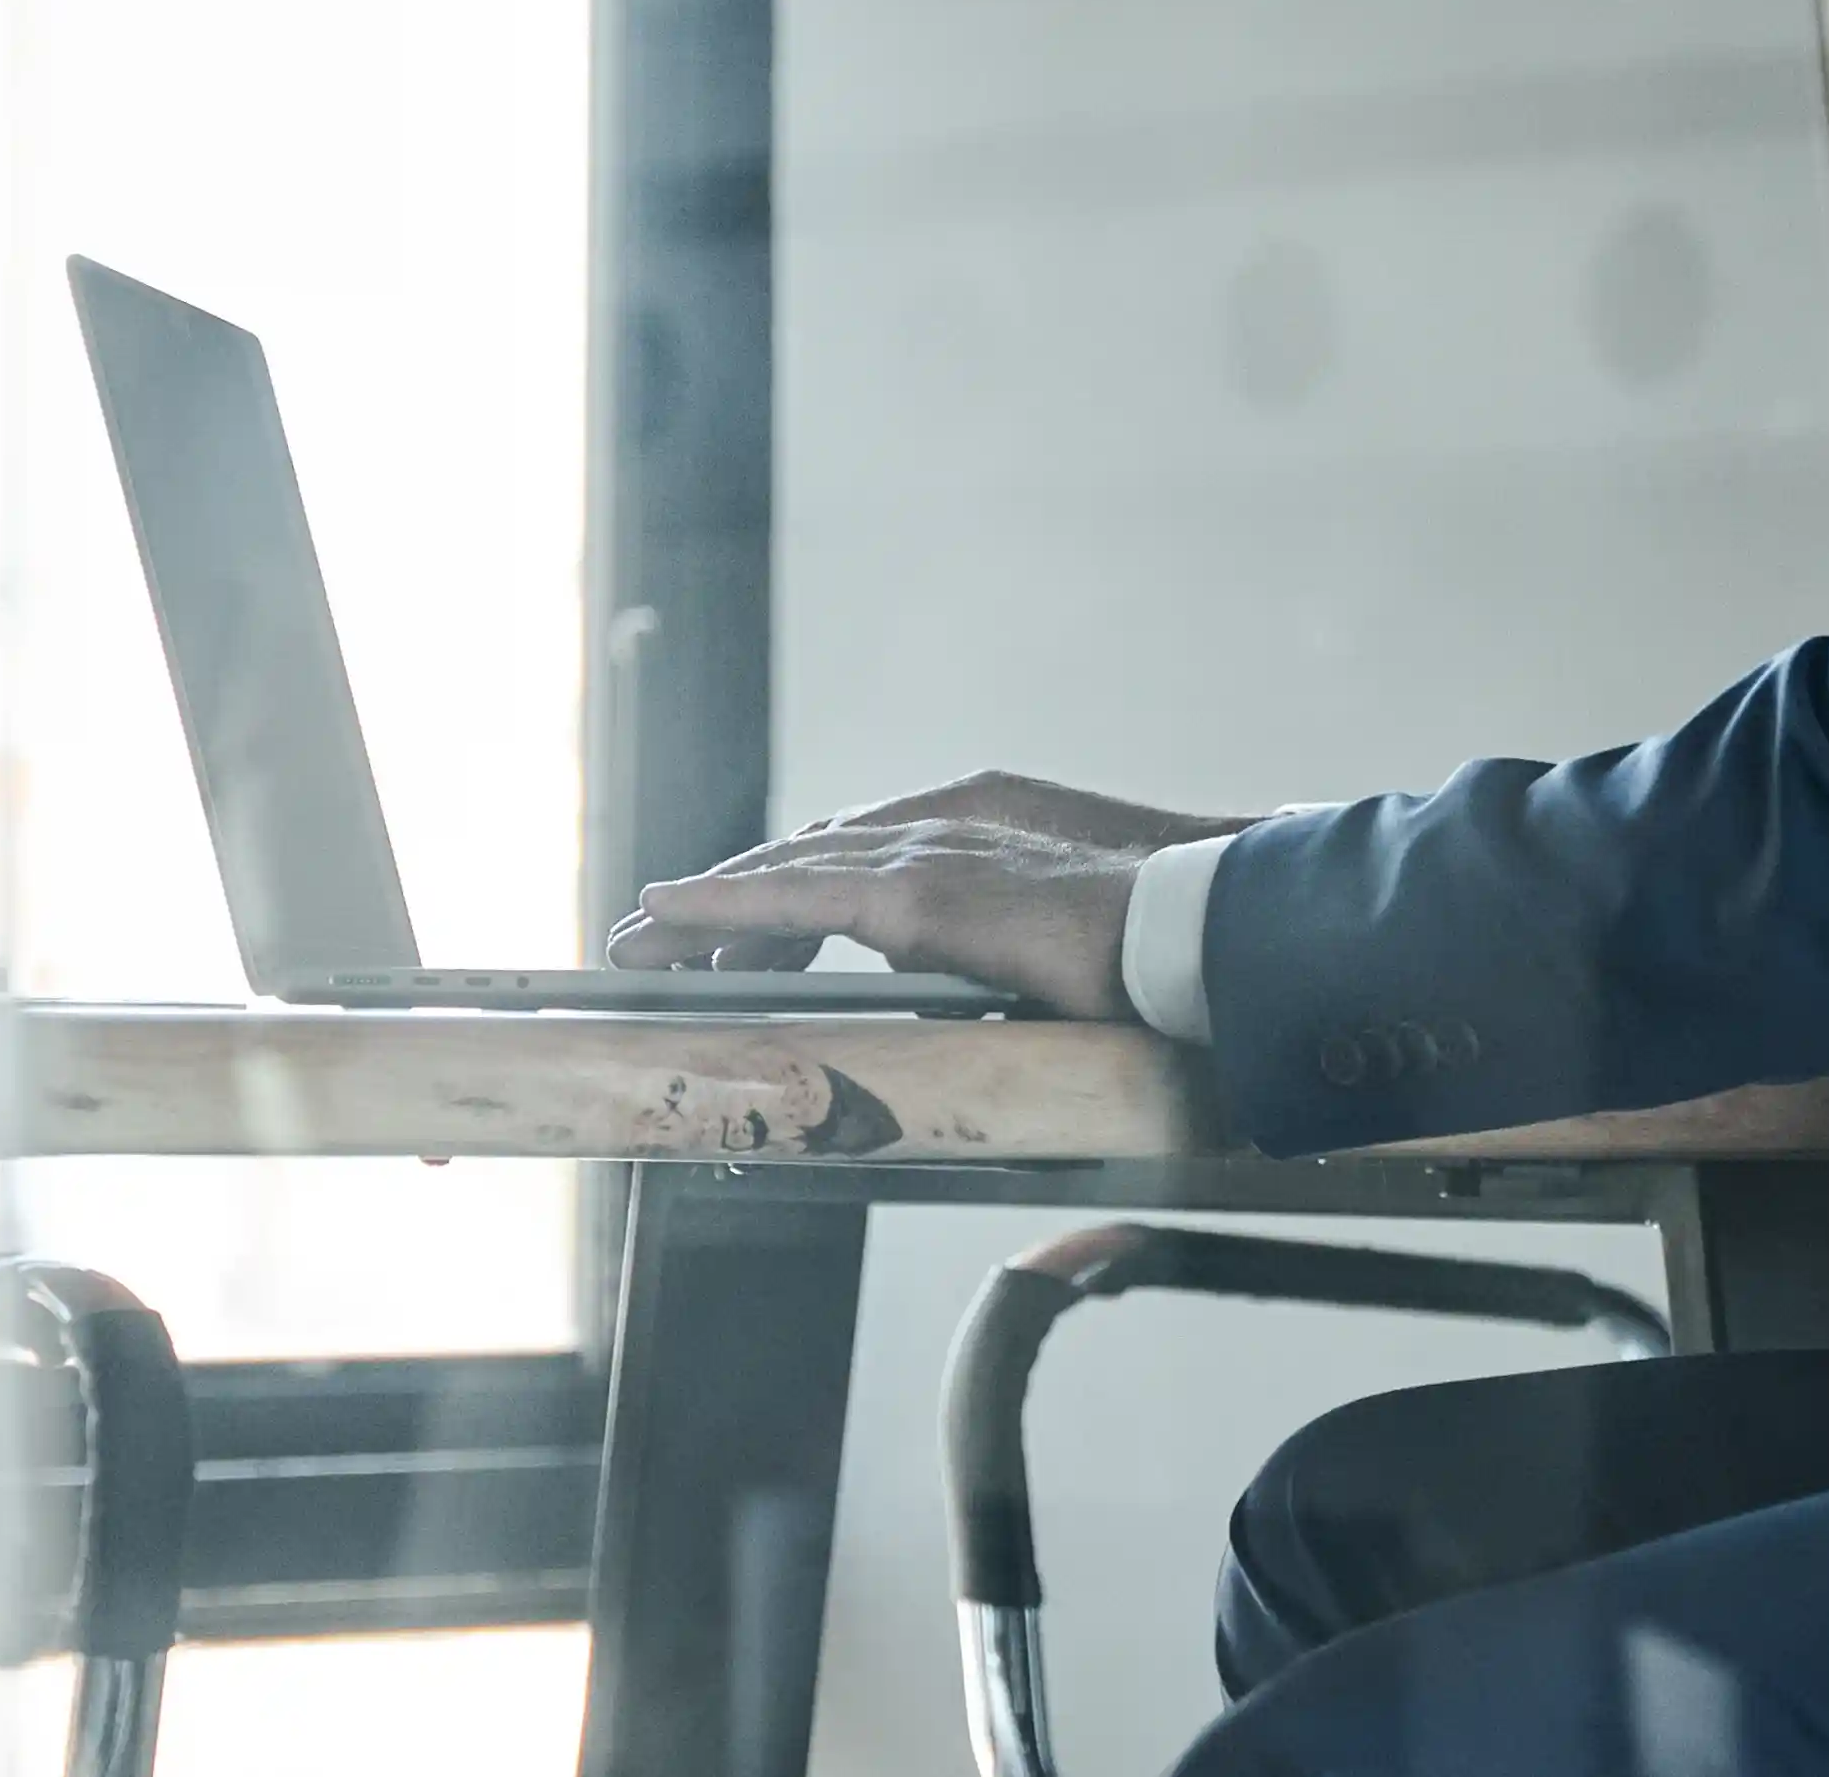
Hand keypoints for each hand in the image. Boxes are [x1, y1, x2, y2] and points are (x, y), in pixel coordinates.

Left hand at [604, 771, 1259, 1021]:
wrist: (1188, 937)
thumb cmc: (1134, 963)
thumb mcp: (1037, 966)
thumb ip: (980, 965)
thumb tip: (936, 989)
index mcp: (958, 858)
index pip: (841, 869)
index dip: (773, 901)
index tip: (724, 938)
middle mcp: (930, 839)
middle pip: (796, 863)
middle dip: (719, 902)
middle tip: (651, 935)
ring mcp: (922, 860)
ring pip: (779, 874)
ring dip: (702, 904)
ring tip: (640, 932)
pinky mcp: (917, 897)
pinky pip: (793, 896)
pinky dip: (723, 902)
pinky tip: (672, 912)